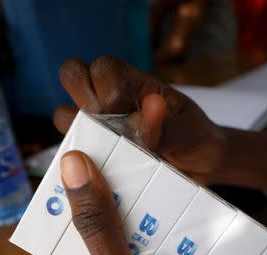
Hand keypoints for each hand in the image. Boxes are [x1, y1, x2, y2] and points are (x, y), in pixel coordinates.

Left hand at [44, 150, 229, 254]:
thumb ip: (97, 226)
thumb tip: (72, 168)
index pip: (58, 228)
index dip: (70, 191)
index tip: (91, 151)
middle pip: (96, 230)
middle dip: (115, 199)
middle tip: (134, 160)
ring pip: (129, 239)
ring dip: (145, 216)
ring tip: (162, 182)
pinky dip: (167, 238)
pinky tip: (185, 216)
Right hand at [53, 57, 227, 183]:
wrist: (200, 166)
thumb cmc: (195, 138)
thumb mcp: (186, 133)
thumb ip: (165, 126)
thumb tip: (149, 106)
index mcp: (134, 82)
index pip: (103, 67)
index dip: (107, 88)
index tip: (127, 112)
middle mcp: (110, 98)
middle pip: (73, 75)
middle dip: (84, 100)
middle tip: (106, 128)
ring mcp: (100, 125)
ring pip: (66, 116)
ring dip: (81, 134)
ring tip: (107, 154)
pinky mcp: (96, 152)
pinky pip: (74, 151)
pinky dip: (80, 162)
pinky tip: (101, 174)